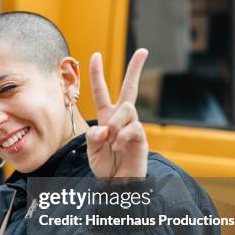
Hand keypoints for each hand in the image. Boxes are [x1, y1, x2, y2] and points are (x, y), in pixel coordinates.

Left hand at [85, 49, 148, 180]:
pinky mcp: (141, 138)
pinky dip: (122, 136)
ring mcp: (132, 126)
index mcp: (105, 117)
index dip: (97, 74)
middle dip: (135, 68)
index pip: (101, 92)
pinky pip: (133, 127)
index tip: (95, 55)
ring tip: (110, 141)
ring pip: (126, 108)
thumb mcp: (91, 149)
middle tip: (143, 50)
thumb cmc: (104, 166)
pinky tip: (117, 146)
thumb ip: (93, 137)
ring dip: (115, 123)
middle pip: (129, 88)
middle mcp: (120, 118)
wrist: (117, 184)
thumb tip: (105, 128)